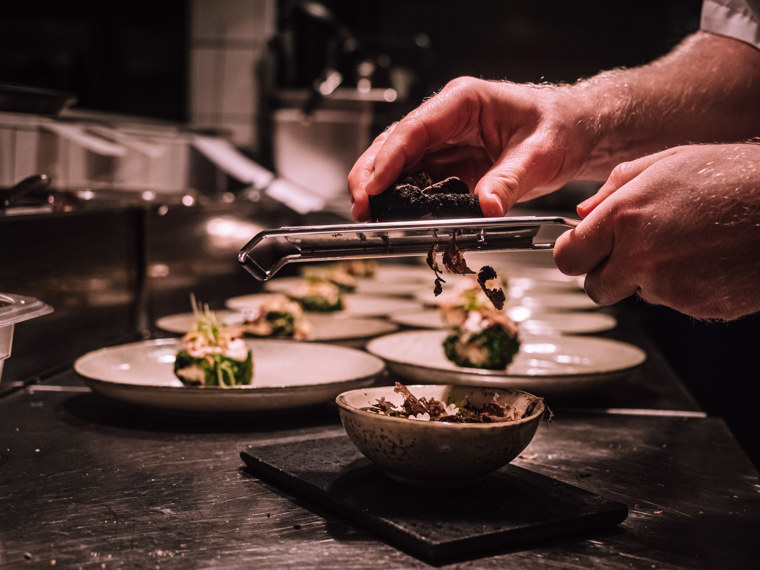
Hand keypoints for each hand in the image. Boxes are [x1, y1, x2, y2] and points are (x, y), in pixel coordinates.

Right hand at [347, 76, 594, 220]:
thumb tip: (485, 207)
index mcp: (464, 102)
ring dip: (381, 189)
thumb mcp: (540, 155)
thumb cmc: (560, 127)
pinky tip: (395, 215)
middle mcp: (447, 119)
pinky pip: (418, 180)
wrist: (575, 132)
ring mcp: (445, 142)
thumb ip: (509, 181)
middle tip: (362, 208)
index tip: (373, 186)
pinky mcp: (450, 164)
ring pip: (399, 162)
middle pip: (394, 144)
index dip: (389, 159)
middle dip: (372, 176)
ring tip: (370, 215)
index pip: (414, 129)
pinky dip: (403, 198)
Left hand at [554, 144, 759, 320]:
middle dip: (606, 273)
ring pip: (636, 294)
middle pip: (595, 287)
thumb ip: (615, 188)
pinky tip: (705, 260)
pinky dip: (682, 287)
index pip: (568, 257)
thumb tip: (583, 212)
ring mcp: (668, 286)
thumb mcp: (668, 162)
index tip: (581, 250)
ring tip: (685, 245)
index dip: (574, 253)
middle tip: (632, 252)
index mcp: (624, 217)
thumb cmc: (737, 178)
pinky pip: (673, 302)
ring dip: (648, 278)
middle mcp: (639, 256)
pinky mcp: (695, 306)